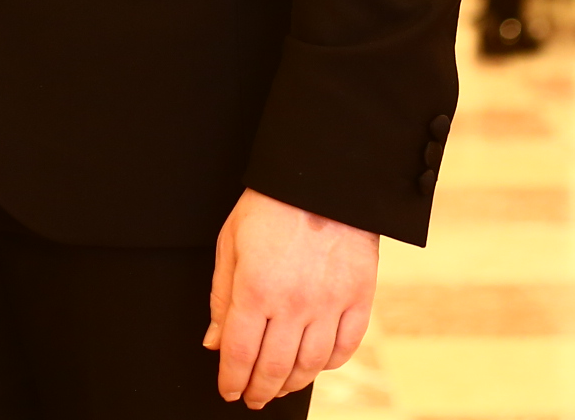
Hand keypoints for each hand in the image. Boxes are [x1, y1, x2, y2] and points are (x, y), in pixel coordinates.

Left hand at [204, 190, 377, 408]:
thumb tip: (214, 342)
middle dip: (258, 391)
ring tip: (281, 387)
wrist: (324, 176)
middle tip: (252, 398)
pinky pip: (346, 346)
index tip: (229, 390)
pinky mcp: (360, 296)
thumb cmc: (272, 204)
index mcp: (256, 289)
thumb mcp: (231, 243)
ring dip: (292, 384)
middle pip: (273, 368)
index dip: (231, 380)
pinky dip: (330, 364)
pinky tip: (316, 364)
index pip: (239, 354)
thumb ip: (221, 297)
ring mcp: (330, 302)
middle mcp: (294, 302)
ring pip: (310, 365)